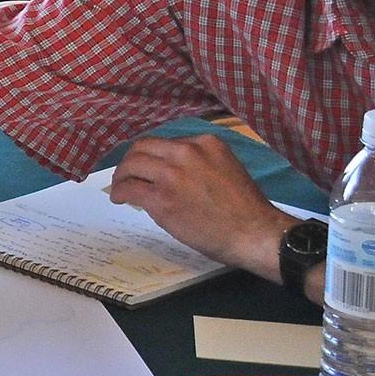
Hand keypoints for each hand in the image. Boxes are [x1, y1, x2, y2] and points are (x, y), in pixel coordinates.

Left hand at [107, 134, 294, 276]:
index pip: (167, 143)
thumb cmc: (245, 207)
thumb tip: (170, 171)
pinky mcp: (161, 197)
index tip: (148, 165)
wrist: (255, 233)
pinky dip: (119, 192)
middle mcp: (186, 152)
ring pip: (132, 164)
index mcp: (205, 143)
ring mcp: (172, 174)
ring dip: (121, 175)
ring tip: (120, 185)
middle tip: (126, 173)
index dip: (153, 154)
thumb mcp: (225, 168)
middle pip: (143, 147)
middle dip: (131, 160)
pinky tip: (119, 198)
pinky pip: (130, 188)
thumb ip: (199, 163)